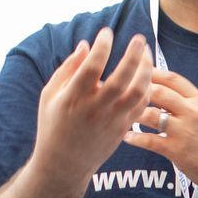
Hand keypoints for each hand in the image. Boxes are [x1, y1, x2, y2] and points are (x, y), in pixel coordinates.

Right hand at [33, 29, 153, 181]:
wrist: (64, 164)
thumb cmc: (53, 124)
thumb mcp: (50, 95)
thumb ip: (68, 68)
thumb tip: (86, 44)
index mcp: (73, 98)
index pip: (92, 67)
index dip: (102, 46)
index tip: (106, 32)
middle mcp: (95, 109)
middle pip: (122, 78)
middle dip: (134, 55)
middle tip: (139, 38)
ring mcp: (112, 120)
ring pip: (138, 92)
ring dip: (146, 71)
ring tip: (146, 54)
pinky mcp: (123, 129)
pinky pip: (141, 105)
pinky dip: (147, 88)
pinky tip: (145, 75)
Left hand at [121, 68, 197, 197]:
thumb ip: (197, 108)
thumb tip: (180, 101)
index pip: (174, 79)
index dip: (153, 71)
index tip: (138, 67)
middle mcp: (193, 112)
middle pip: (158, 91)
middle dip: (136, 88)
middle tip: (119, 88)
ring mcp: (185, 131)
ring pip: (150, 114)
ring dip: (133, 113)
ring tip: (120, 114)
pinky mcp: (179, 151)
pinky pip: (150, 141)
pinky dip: (135, 138)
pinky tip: (127, 138)